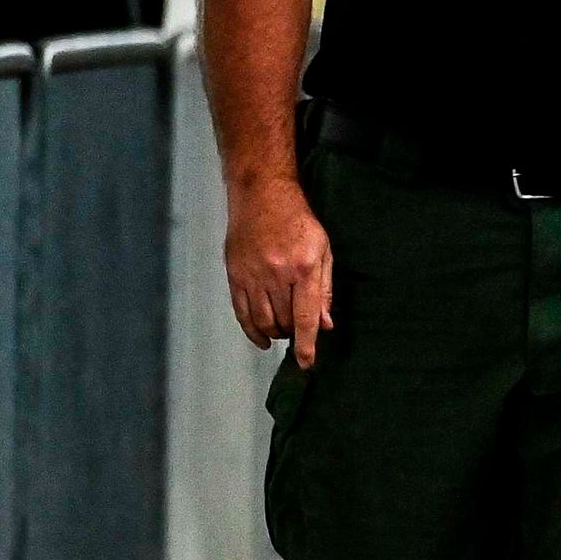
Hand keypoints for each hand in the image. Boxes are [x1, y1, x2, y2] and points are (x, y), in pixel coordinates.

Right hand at [225, 173, 333, 365]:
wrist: (261, 194)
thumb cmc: (299, 221)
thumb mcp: (323, 251)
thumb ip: (324, 289)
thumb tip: (325, 325)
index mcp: (303, 268)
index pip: (305, 317)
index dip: (307, 345)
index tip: (308, 365)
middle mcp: (276, 273)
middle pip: (284, 321)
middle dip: (293, 334)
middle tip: (300, 331)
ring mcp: (251, 274)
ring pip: (262, 320)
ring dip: (274, 333)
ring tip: (284, 331)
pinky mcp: (234, 273)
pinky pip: (241, 311)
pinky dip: (251, 329)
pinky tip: (261, 339)